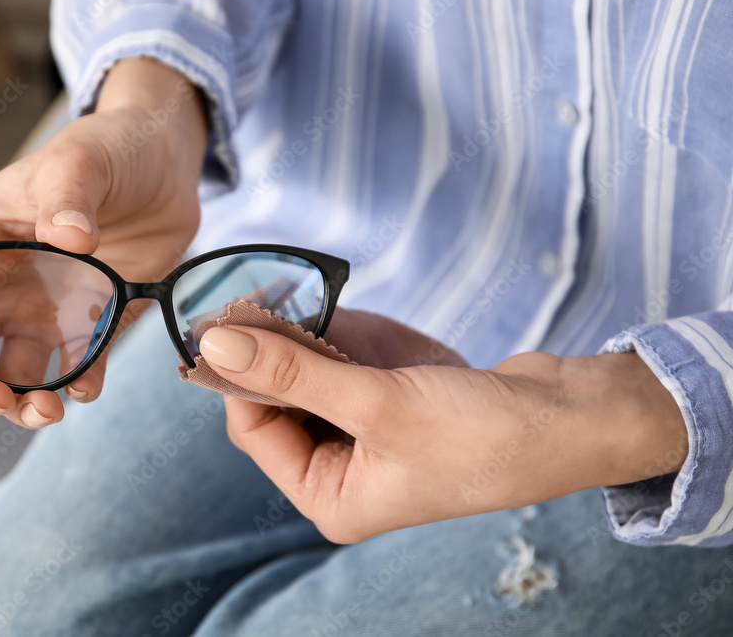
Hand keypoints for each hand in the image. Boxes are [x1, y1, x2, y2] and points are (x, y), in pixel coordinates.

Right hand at [0, 58, 208, 428]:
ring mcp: (42, 310)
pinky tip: (86, 390)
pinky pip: (75, 368)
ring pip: (11, 373)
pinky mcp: (90, 325)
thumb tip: (67, 237)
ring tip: (46, 412)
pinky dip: (77, 387)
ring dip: (18, 402)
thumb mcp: (80, 160)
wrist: (164, 164)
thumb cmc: (107, 148)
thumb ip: (67, 195)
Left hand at [200, 317, 687, 542]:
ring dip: (305, 336)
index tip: (226, 313)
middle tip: (266, 291)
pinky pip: (345, 365)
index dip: (237, 372)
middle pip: (276, 401)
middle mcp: (343, 473)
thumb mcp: (378, 404)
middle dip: (273, 348)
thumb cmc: (485, 434)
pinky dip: (341, 337)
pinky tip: (343, 314)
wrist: (572, 418)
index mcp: (331, 497)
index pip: (253, 428)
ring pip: (309, 377)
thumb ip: (293, 372)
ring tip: (303, 296)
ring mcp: (368, 437)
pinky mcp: (392, 404)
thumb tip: (216, 347)